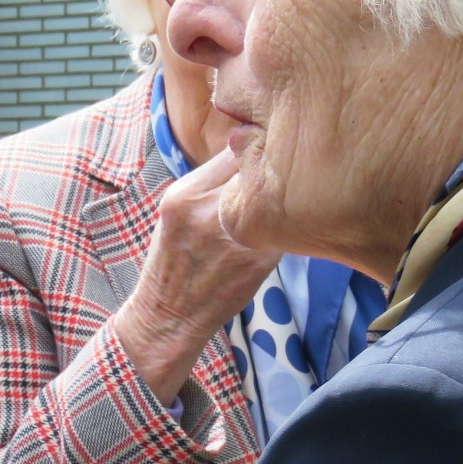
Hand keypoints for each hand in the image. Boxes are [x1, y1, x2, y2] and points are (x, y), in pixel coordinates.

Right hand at [111, 150, 275, 403]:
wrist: (168, 316)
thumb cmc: (174, 263)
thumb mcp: (176, 213)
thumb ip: (208, 185)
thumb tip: (252, 156)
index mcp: (183, 193)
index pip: (234, 147)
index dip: (255, 147)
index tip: (266, 152)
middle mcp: (206, 209)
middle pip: (259, 166)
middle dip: (275, 167)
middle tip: (292, 170)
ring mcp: (234, 235)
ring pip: (278, 195)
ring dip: (288, 196)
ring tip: (294, 200)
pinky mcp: (258, 259)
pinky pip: (286, 227)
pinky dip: (291, 226)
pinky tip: (289, 231)